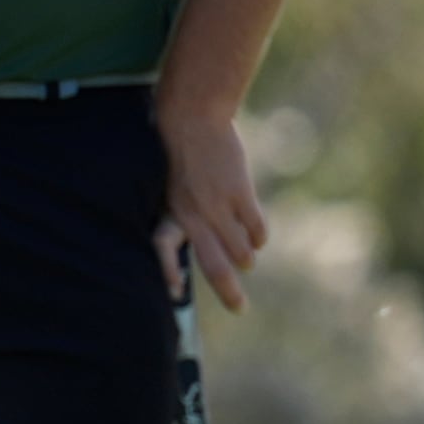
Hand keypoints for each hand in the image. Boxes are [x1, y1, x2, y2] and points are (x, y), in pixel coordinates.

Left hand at [150, 102, 265, 309]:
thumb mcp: (165, 185)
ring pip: (241, 251)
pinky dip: (258, 237)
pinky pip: (256, 229)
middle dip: (229, 293)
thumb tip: (184, 233)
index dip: (170, 274)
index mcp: (171, 213)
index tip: (174, 293)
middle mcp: (194, 216)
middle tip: (239, 307)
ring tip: (246, 259)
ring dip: (246, 258)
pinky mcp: (240, 193)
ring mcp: (219, 206)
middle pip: (216, 267)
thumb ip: (176, 211)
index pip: (166, 252)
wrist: (191, 115)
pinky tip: (257, 238)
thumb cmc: (173, 148)